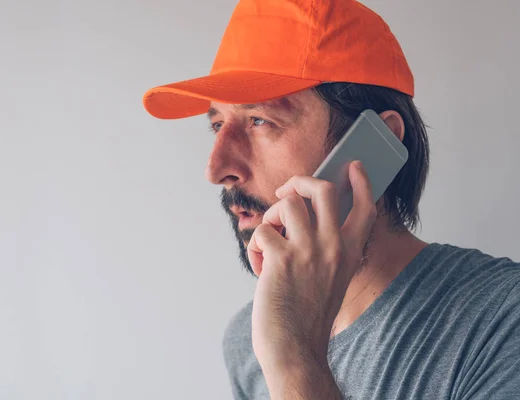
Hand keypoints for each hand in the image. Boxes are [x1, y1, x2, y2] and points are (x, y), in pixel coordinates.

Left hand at [247, 161, 376, 379]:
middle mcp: (334, 246)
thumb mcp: (332, 277)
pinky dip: (255, 247)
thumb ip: (326, 247)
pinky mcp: (282, 258)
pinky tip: (259, 268)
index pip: (366, 207)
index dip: (362, 182)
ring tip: (269, 238)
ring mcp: (309, 251)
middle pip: (323, 189)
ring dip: (271, 217)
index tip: (353, 166)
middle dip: (300, 181)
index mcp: (351, 252)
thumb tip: (300, 213)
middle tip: (287, 191)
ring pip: (288, 204)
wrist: (295, 348)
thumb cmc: (308, 314)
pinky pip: (261, 231)